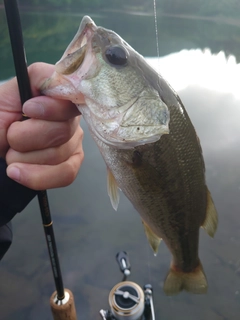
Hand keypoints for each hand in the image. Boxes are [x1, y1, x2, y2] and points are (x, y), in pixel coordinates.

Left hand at [0, 62, 83, 189]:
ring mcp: (73, 142)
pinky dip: (38, 176)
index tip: (27, 109)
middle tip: (10, 136)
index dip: (52, 107)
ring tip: (11, 153)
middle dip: (27, 137)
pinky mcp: (71, 164)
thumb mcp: (7, 94)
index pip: (73, 97)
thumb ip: (37, 77)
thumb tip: (61, 77)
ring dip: (25, 157)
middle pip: (64, 130)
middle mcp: (69, 117)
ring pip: (60, 153)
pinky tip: (19, 172)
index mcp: (56, 95)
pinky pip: (65, 174)